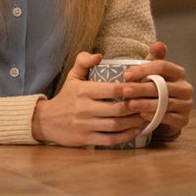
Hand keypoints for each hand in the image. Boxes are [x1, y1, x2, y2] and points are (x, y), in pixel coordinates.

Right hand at [32, 52, 147, 146]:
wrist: (45, 121)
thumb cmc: (66, 96)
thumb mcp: (73, 76)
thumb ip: (84, 60)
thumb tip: (99, 55)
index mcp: (84, 91)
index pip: (113, 89)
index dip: (131, 89)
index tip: (144, 87)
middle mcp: (85, 108)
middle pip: (118, 109)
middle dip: (137, 107)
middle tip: (150, 103)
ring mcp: (86, 125)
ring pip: (116, 125)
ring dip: (134, 122)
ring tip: (146, 116)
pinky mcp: (86, 139)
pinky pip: (110, 139)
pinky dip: (126, 136)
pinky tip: (136, 131)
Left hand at [121, 41, 193, 138]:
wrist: (166, 116)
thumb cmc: (157, 90)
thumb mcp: (153, 74)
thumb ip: (153, 60)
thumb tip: (157, 44)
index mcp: (178, 73)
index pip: (162, 66)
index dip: (143, 70)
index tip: (126, 75)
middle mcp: (185, 87)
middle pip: (162, 86)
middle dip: (141, 88)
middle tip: (124, 91)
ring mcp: (186, 104)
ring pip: (165, 103)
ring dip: (145, 103)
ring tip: (130, 104)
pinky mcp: (183, 120)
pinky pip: (168, 117)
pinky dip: (154, 116)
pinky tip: (141, 115)